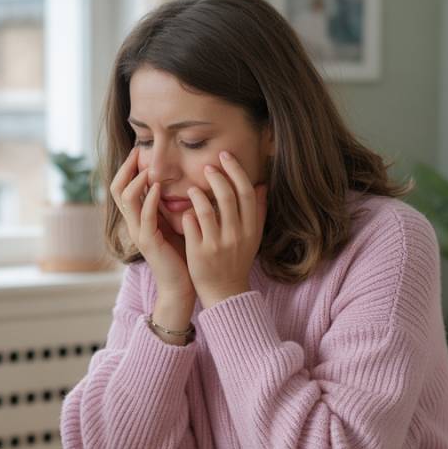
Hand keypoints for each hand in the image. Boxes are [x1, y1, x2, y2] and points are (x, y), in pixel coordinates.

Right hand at [110, 149, 194, 303]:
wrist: (182, 285)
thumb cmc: (182, 253)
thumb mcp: (175, 221)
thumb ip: (170, 202)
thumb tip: (179, 178)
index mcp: (137, 217)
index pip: (123, 185)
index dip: (129, 167)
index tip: (141, 149)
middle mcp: (133, 223)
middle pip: (117, 188)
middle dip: (127, 167)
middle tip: (140, 150)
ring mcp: (138, 233)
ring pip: (125, 199)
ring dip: (137, 180)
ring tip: (149, 167)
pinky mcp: (148, 242)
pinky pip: (144, 216)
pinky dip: (149, 199)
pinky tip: (159, 187)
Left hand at [182, 151, 266, 308]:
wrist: (225, 292)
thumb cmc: (237, 260)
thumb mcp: (253, 237)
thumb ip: (258, 211)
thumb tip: (262, 184)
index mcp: (251, 229)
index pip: (246, 192)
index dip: (235, 171)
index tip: (225, 156)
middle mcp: (237, 235)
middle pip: (227, 196)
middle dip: (216, 176)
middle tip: (206, 167)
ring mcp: (217, 245)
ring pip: (206, 209)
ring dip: (197, 194)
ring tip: (192, 188)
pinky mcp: (199, 254)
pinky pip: (191, 225)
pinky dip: (187, 214)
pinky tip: (185, 210)